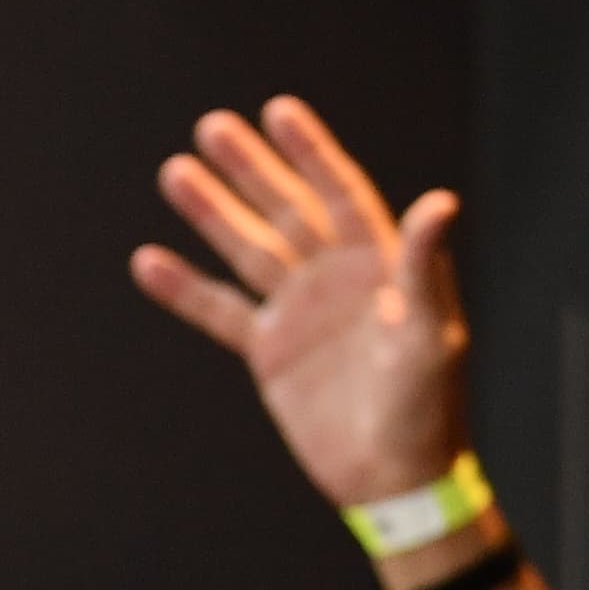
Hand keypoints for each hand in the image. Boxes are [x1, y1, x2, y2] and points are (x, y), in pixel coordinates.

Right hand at [130, 96, 470, 511]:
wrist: (393, 476)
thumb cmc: (426, 406)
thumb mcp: (429, 335)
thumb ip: (425, 267)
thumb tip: (439, 202)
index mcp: (379, 264)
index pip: (340, 193)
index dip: (310, 153)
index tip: (278, 113)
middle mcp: (336, 277)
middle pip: (286, 210)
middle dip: (250, 170)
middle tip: (211, 127)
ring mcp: (300, 312)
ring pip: (248, 250)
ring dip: (212, 214)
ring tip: (175, 173)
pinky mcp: (271, 351)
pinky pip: (220, 311)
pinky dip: (185, 290)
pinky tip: (149, 262)